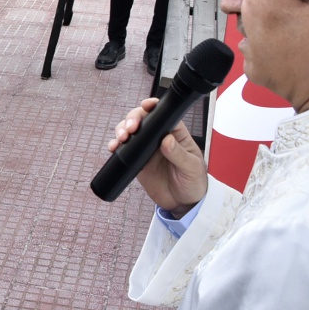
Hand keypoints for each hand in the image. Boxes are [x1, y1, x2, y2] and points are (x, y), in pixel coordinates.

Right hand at [107, 98, 208, 213]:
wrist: (183, 203)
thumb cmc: (194, 182)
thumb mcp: (191, 168)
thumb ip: (179, 154)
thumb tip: (167, 140)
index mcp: (176, 134)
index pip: (164, 115)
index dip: (153, 106)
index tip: (146, 106)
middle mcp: (159, 138)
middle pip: (143, 119)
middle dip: (133, 118)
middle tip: (130, 128)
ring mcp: (147, 148)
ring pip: (130, 131)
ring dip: (122, 130)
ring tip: (121, 138)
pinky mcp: (137, 160)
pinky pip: (123, 149)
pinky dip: (115, 146)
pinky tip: (114, 148)